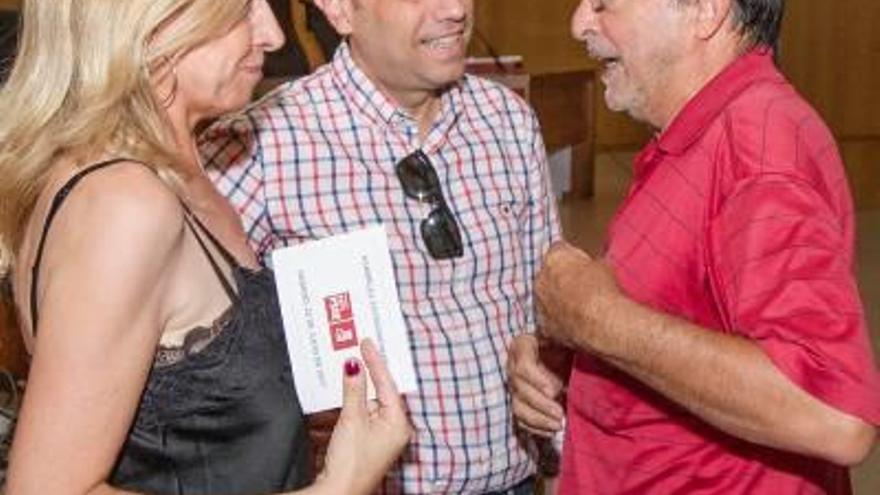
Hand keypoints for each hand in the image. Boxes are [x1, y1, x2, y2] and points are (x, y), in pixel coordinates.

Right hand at [316, 339, 412, 494]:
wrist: (339, 491)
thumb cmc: (351, 462)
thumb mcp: (352, 419)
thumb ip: (354, 389)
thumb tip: (354, 365)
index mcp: (398, 422)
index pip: (388, 384)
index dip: (375, 361)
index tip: (367, 343)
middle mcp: (394, 429)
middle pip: (381, 391)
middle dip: (368, 372)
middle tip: (359, 348)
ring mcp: (381, 436)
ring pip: (369, 402)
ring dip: (357, 387)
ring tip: (348, 365)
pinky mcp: (367, 442)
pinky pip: (361, 414)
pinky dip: (352, 402)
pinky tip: (343, 391)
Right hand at [506, 334, 564, 437]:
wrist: (570, 358)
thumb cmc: (571, 346)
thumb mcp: (568, 340)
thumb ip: (568, 343)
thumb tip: (575, 351)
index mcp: (523, 346)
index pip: (522, 366)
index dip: (536, 380)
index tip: (554, 391)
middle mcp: (514, 366)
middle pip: (519, 389)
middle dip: (540, 404)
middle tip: (560, 413)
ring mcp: (515, 387)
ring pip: (518, 407)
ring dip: (538, 419)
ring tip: (559, 425)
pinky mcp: (520, 403)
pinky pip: (521, 420)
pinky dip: (536, 428)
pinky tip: (552, 431)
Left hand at [535, 241, 619, 350]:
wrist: (599, 322)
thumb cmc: (602, 290)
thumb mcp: (602, 266)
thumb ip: (589, 264)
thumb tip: (592, 267)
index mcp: (554, 258)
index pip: (558, 250)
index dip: (571, 258)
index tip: (580, 265)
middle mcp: (540, 278)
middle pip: (547, 275)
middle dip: (560, 280)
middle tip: (579, 287)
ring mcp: (538, 303)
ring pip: (545, 299)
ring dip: (556, 301)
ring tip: (577, 308)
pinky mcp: (543, 325)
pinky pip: (548, 320)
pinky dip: (557, 321)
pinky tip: (573, 324)